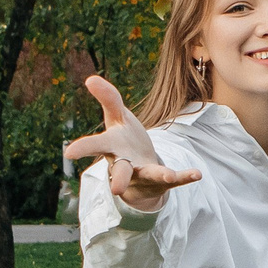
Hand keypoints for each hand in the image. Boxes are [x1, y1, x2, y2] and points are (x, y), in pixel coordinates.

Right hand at [63, 76, 198, 211]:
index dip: (83, 148)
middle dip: (120, 178)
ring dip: (159, 175)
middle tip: (116, 188)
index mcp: (112, 148)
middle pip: (121, 171)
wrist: (140, 175)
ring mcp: (145, 174)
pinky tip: (197, 174)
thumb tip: (90, 79)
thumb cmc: (124, 141)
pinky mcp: (163, 180)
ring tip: (168, 175)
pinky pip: (176, 180)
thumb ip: (108, 98)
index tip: (70, 152)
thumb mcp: (117, 118)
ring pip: (149, 175)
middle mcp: (126, 165)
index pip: (96, 146)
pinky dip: (185, 176)